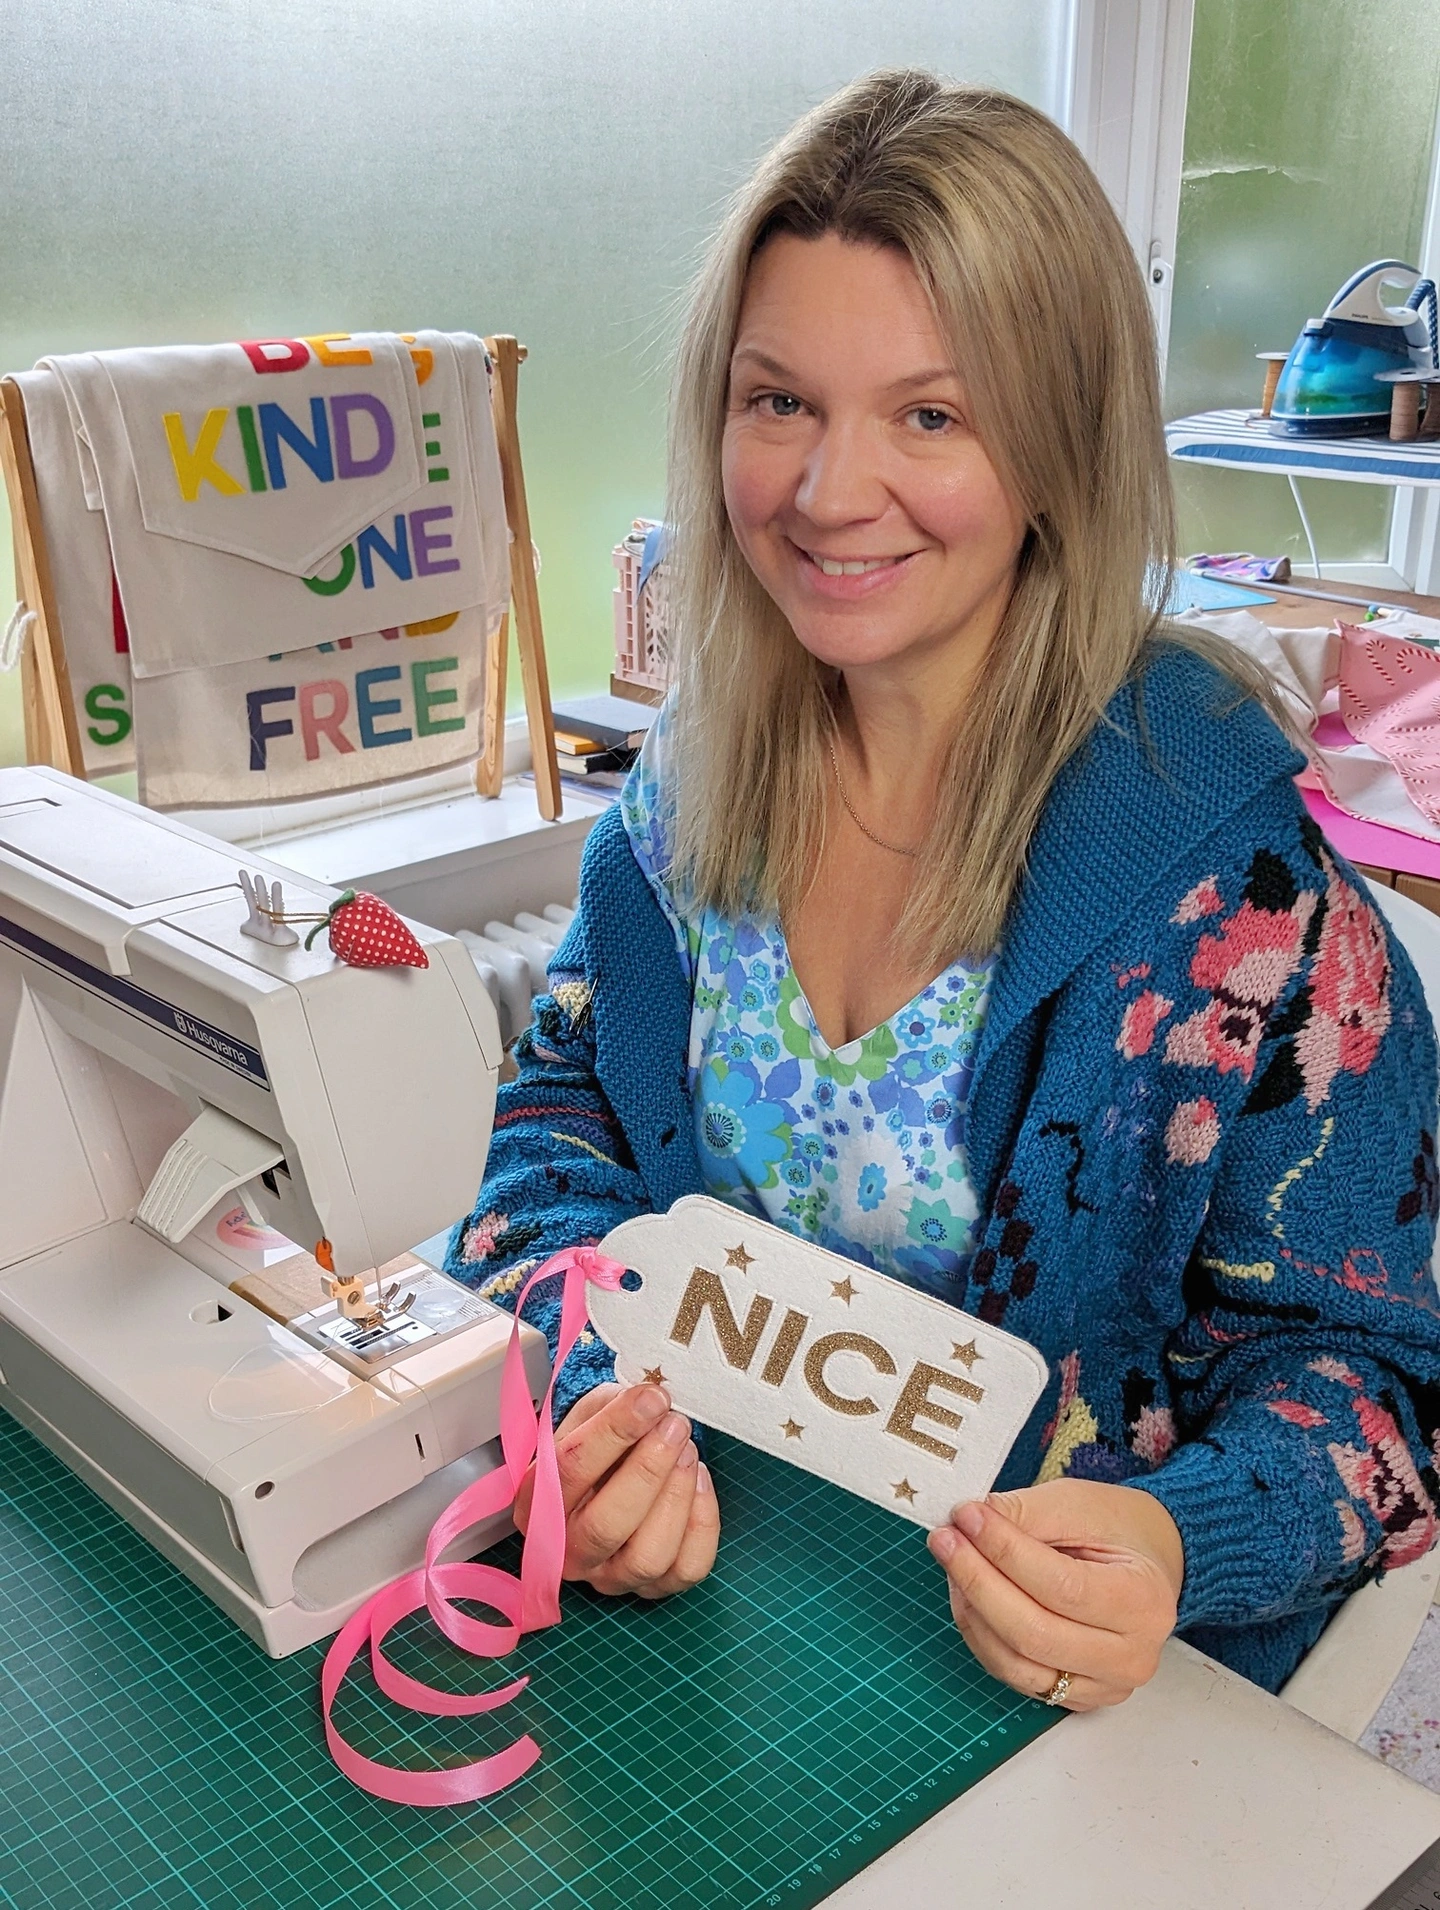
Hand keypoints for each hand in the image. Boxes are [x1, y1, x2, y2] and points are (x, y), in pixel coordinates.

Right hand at [513, 1382, 719, 1598]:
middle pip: (605, 1526)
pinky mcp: (654, 1588)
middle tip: (675, 1425)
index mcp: (536, 1504)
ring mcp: (611, 1577)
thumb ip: (613, 1405)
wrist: (609, 1471)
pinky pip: (686, 1568)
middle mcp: (567, 1552)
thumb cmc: (598, 1444)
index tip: (651, 1398)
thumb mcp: (591, 1414)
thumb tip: (652, 1399)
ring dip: (676, 1496)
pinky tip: (698, 1479)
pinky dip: (702, 1522)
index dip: (613, 1432)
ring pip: (647, 1556)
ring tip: (688, 1450)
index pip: (568, 1473)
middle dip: (648, 1470)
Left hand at [926, 1480, 1183, 1710]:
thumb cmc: (1117, 1530)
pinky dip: (982, 1636)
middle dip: (978, 1581)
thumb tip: (970, 1522)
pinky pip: (1016, 1676)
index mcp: (1143, 1602)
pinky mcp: (1076, 1697)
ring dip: (972, 1612)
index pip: (1061, 1587)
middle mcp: (1131, 1657)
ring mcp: (1104, 1685)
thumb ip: (1026, 1513)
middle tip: (945, 1539)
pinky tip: (967, 1595)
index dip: (1005, 1552)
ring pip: (1017, 1664)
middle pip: (1034, 1633)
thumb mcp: (1078, 1504)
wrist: (1148, 1562)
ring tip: (952, 1563)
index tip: (967, 1516)